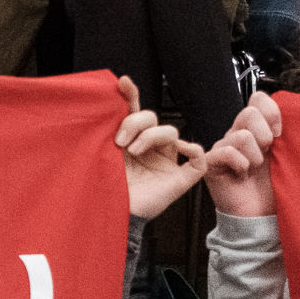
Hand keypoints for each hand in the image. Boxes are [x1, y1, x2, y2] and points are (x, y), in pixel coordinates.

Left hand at [116, 77, 204, 218]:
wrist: (113, 215)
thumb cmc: (107, 189)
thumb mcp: (101, 155)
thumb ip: (106, 132)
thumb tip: (106, 107)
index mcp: (130, 141)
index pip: (133, 112)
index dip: (130, 95)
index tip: (122, 83)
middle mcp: (149, 149)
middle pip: (152, 119)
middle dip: (136, 123)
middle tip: (120, 141)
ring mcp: (165, 162)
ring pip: (170, 132)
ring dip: (152, 136)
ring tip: (134, 151)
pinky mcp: (179, 179)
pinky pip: (198, 159)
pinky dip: (193, 150)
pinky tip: (180, 151)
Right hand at [205, 91, 281, 216]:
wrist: (261, 217)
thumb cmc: (274, 189)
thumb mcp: (288, 158)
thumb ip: (288, 135)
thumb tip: (295, 116)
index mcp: (258, 129)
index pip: (259, 100)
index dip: (272, 113)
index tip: (280, 134)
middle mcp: (239, 134)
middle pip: (250, 112)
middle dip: (265, 135)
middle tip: (267, 154)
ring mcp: (224, 147)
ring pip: (242, 135)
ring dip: (254, 157)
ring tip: (254, 170)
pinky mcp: (212, 162)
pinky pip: (228, 152)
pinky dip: (240, 164)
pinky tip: (242, 175)